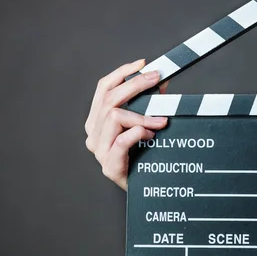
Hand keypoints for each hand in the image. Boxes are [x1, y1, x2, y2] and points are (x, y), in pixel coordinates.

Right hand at [85, 59, 168, 189]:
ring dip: (142, 114)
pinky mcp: (109, 166)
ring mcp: (98, 150)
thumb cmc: (145, 155)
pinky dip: (138, 132)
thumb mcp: (146, 123)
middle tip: (157, 79)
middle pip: (109, 99)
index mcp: (97, 120)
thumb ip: (150, 102)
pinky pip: (121, 141)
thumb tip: (163, 80)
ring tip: (161, 120)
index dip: (122, 73)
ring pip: (114, 117)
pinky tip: (151, 134)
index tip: (143, 64)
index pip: (103, 88)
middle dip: (135, 85)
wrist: (146, 190)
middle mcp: (93, 133)